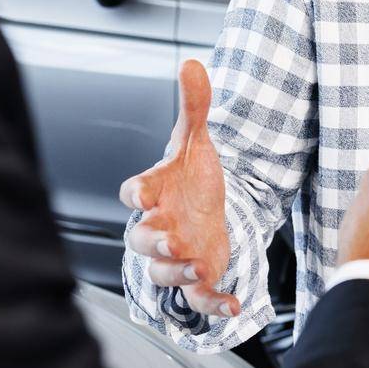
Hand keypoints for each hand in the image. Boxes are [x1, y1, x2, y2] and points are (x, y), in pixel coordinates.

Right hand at [119, 60, 236, 317]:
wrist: (210, 206)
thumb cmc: (191, 177)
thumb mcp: (196, 139)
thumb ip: (193, 105)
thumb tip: (192, 62)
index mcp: (155, 191)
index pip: (135, 191)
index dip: (137, 193)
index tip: (142, 194)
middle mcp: (159, 225)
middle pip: (141, 240)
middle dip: (155, 242)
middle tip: (173, 239)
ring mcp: (176, 253)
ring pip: (163, 271)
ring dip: (178, 271)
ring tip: (200, 263)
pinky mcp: (197, 274)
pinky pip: (197, 296)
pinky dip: (213, 304)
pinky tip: (233, 305)